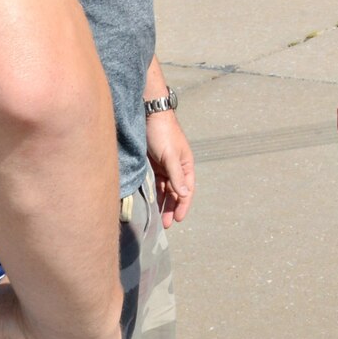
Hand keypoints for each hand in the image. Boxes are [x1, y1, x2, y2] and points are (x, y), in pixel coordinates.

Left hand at [146, 110, 194, 225]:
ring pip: (166, 188)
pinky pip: (157, 182)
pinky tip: (153, 202)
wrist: (150, 115)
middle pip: (177, 191)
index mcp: (186, 164)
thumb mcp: (170, 156)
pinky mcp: (155, 163)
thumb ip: (176, 175)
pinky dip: (156, 193)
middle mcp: (177, 167)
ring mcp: (166, 165)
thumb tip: (185, 194)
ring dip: (164, 203)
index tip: (178, 219)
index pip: (187, 189)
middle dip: (173, 208)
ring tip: (160, 218)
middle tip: (166, 224)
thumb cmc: (162, 134)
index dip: (184, 205)